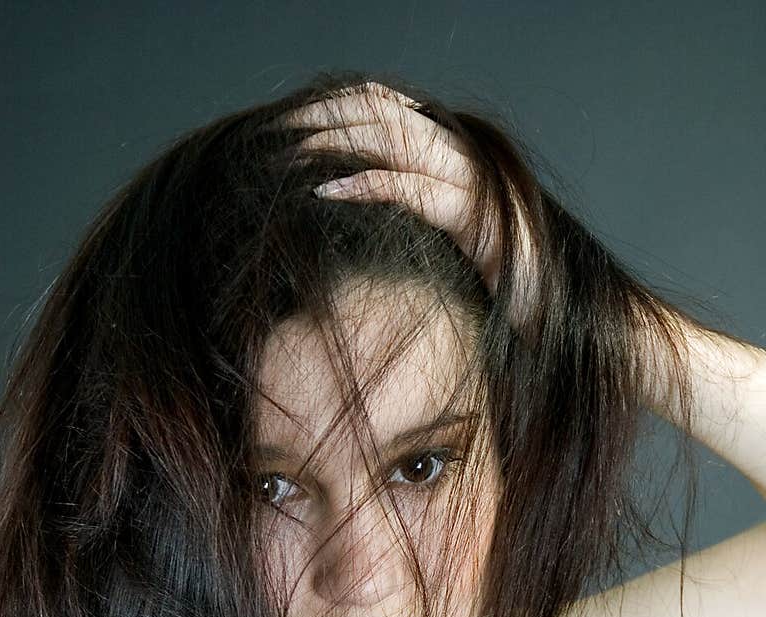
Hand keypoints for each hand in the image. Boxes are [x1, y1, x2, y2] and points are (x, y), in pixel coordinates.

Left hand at [286, 80, 539, 333]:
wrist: (542, 307)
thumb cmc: (489, 280)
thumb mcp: (437, 233)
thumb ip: (407, 203)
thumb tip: (349, 193)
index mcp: (451, 150)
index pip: (388, 104)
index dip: (340, 104)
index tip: (295, 120)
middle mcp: (463, 153)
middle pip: (384, 111)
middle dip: (326, 116)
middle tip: (280, 131)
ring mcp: (470, 180)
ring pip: (394, 139)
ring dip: (336, 143)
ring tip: (293, 157)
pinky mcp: (472, 214)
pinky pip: (409, 187)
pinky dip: (365, 185)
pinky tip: (327, 192)